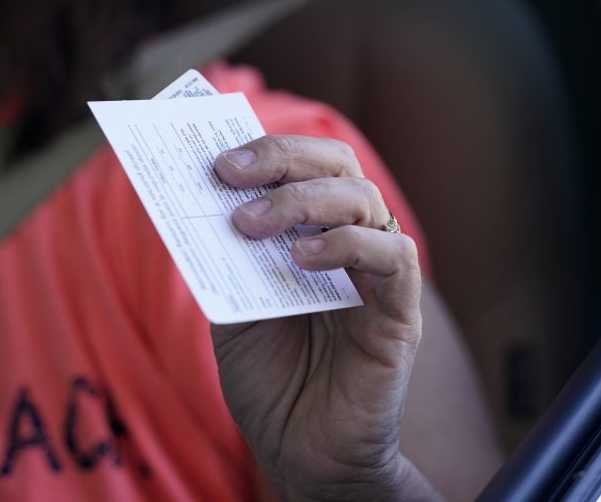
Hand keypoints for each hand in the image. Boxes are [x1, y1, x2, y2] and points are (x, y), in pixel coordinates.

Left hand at [211, 135, 440, 500]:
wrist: (299, 450)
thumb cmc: (269, 379)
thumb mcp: (232, 308)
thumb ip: (227, 260)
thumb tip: (201, 201)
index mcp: (313, 236)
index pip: (305, 168)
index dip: (267, 151)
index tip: (218, 156)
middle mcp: (350, 245)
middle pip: (337, 167)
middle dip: (281, 159)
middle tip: (229, 171)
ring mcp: (378, 277)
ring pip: (364, 200)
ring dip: (301, 201)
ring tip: (250, 224)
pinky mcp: (400, 315)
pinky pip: (392, 258)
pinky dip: (347, 245)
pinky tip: (301, 260)